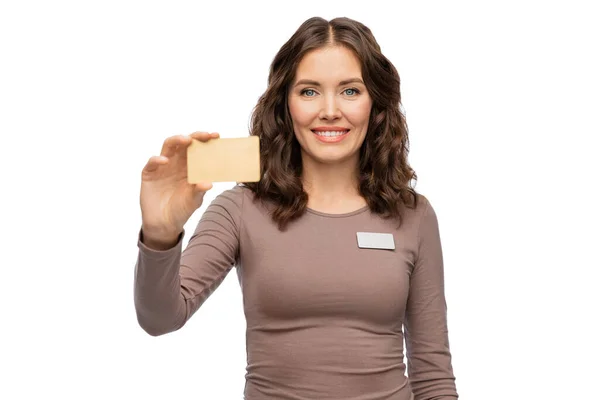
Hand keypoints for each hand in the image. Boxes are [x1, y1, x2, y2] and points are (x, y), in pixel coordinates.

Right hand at [140, 131, 218, 246]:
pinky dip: (157, 159)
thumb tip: (208, 183)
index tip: (217, 135)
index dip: (206, 140)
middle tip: (205, 135)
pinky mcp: (149, 174)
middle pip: (184, 143)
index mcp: (190, 166)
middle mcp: (177, 163)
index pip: (198, 149)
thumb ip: (199, 191)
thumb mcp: (193, 201)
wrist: (164, 224)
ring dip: (176, 140)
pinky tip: (165, 161)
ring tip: (186, 140)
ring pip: (168, 146)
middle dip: (195, 137)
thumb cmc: (181, 209)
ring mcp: (162, 167)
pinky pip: (152, 163)